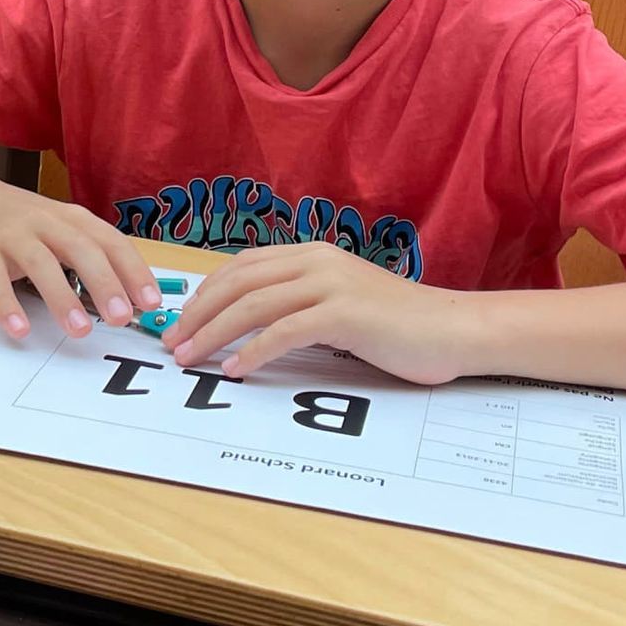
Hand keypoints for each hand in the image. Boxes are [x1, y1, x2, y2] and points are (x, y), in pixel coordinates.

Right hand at [0, 184, 162, 340]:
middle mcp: (44, 223)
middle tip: (121, 317)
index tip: (152, 301)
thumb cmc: (19, 220)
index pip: (110, 242)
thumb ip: (89, 255)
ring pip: (41, 264)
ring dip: (62, 297)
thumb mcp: (59, 227)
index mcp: (71, 219)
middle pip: (80, 250)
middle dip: (104, 283)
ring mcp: (11, 236)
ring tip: (79, 330)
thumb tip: (128, 295)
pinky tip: (20, 328)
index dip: (133, 271)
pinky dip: (7, 306)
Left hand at [164, 244, 477, 387]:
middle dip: (197, 314)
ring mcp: (331, 284)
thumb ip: (303, 304)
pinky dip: (254, 351)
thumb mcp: (342, 303)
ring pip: (253, 305)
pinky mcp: (345, 314)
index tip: (181, 321)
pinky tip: (235, 370)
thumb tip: (254, 326)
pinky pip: (285, 332)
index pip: (242, 267)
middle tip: (171, 343)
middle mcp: (317, 261)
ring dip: (213, 334)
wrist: (454, 329)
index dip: (205, 293)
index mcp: (313, 254)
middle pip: (237, 283)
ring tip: (189, 359)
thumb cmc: (400, 325)